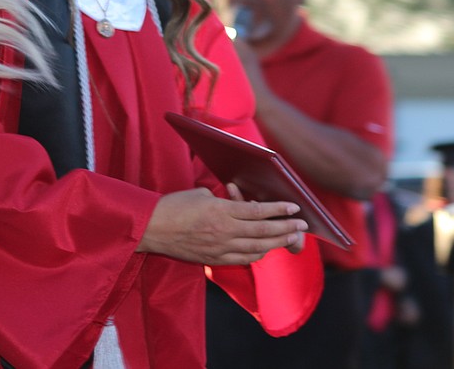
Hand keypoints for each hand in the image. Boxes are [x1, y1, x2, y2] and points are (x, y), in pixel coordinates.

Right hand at [137, 186, 306, 264]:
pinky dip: (258, 253)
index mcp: (221, 211)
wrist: (151, 229)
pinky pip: (243, 258)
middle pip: (263, 231)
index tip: (294, 208)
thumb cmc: (174, 206)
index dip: (279, 210)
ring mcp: (220, 248)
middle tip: (302, 225)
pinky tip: (267, 248)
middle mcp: (224, 231)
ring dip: (277, 243)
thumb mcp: (202, 194)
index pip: (258, 211)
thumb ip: (224, 201)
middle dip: (286, 228)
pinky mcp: (214, 259)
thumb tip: (239, 205)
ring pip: (257, 247)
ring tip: (291, 238)